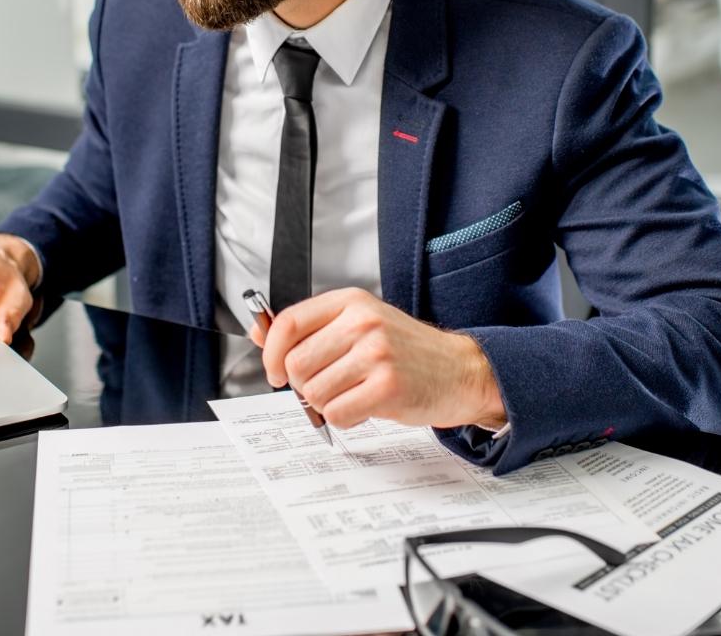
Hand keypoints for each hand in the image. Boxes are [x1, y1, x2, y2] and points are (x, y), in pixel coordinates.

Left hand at [251, 288, 505, 430]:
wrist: (460, 371)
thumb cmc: (407, 351)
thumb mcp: (359, 325)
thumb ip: (310, 329)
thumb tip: (259, 332)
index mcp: (350, 302)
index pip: (288, 323)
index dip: (271, 353)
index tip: (275, 371)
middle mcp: (362, 323)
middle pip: (296, 364)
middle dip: (305, 384)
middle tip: (332, 384)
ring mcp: (376, 354)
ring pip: (314, 393)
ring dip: (328, 403)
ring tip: (355, 393)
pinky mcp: (388, 387)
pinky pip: (337, 413)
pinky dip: (345, 418)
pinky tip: (365, 406)